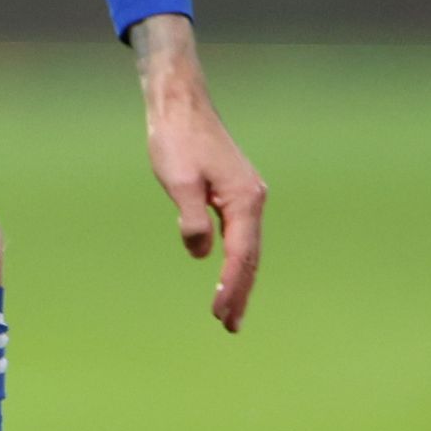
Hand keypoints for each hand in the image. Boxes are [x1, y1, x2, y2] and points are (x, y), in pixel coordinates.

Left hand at [134, 15, 265, 330]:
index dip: (231, 287)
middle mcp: (253, 198)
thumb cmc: (177, 139)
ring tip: (230, 311)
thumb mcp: (178, 181)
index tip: (220, 315)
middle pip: (250, 256)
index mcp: (244, 199)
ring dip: (240, 279)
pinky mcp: (237, 190)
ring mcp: (247, 194)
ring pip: (248, 247)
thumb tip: (203, 254)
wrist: (181, 104)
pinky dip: (236, 258)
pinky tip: (228, 272)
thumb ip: (192, 219)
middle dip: (241, 292)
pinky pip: (242, 234)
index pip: (240, 255)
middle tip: (230, 327)